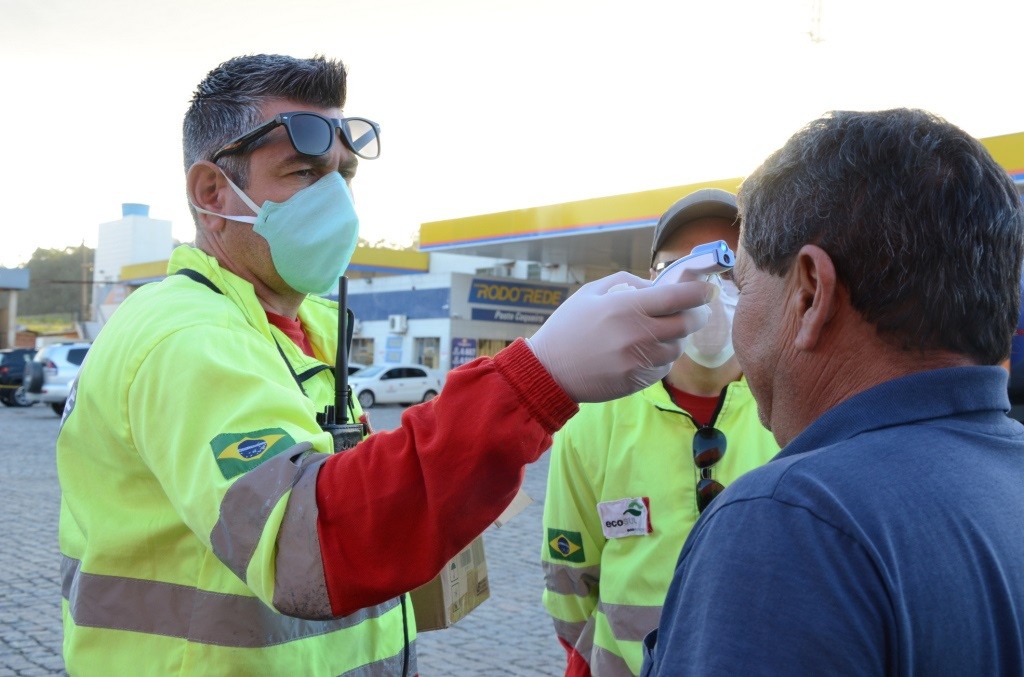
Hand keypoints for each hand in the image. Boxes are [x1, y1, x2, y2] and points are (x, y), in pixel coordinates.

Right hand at [527, 271, 714, 402]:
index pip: (679, 296)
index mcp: (627, 307)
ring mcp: (639, 361)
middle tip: (694, 312)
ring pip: (677, 347)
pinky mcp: (638, 381)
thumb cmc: (567, 327)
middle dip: (696, 315)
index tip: (707, 290)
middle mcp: (638, 334)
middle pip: (687, 323)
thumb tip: (655, 285)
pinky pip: (663, 367)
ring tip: (661, 333)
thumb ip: (625, 283)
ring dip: (676, 338)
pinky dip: (661, 358)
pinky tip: (645, 352)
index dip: (700, 292)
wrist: (549, 371)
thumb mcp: (590, 293)